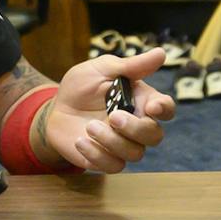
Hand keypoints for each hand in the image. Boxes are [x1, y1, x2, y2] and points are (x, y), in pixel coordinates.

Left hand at [41, 48, 176, 172]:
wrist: (55, 109)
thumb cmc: (82, 86)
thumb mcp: (102, 69)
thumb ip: (131, 66)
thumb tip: (161, 53)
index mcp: (141, 101)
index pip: (165, 108)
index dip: (164, 109)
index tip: (152, 106)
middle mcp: (137, 125)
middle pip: (154, 136)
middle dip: (136, 128)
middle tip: (113, 116)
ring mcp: (122, 145)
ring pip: (135, 153)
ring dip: (112, 141)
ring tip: (89, 127)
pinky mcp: (105, 160)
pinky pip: (114, 166)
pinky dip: (97, 155)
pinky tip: (81, 141)